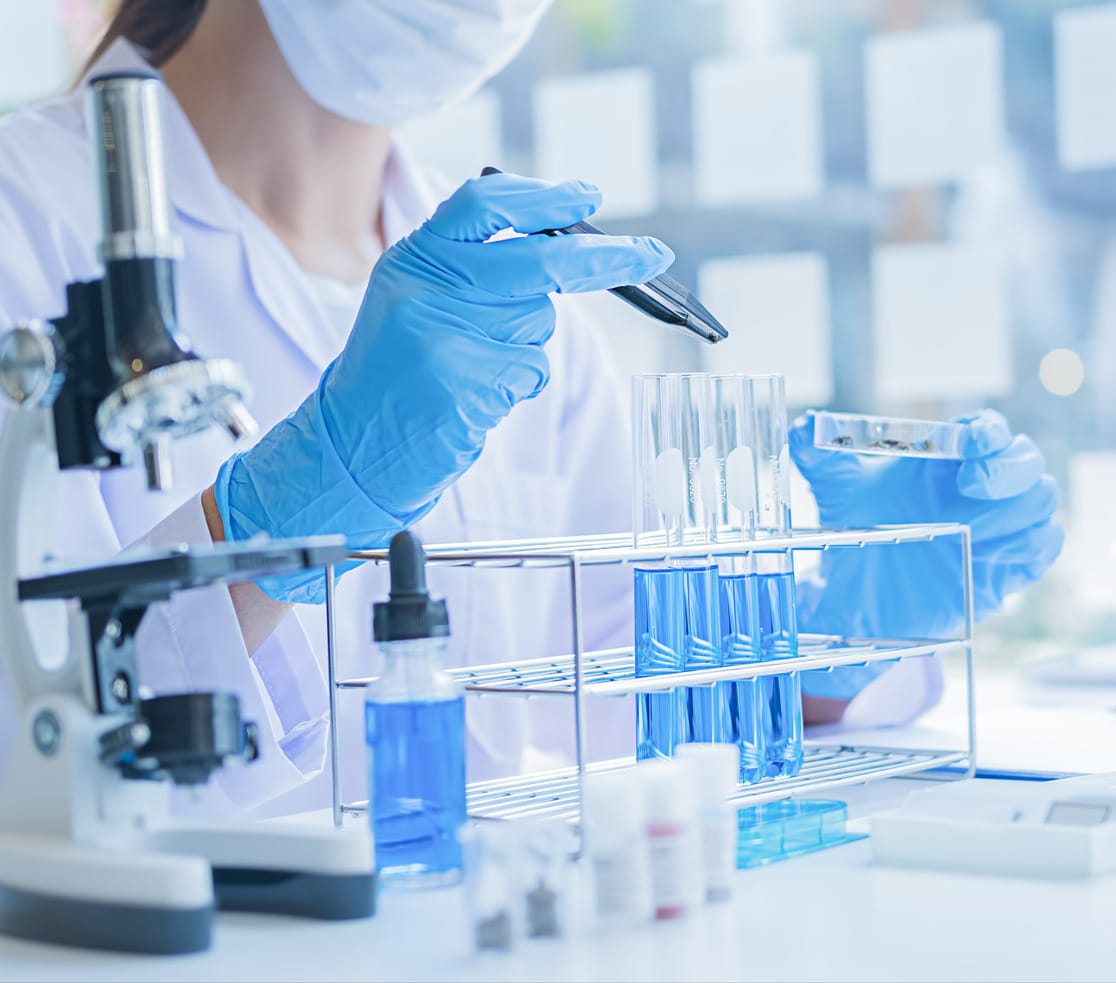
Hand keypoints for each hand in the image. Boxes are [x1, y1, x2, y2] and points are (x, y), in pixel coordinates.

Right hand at [214, 173, 672, 601]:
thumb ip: (473, 268)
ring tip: (475, 366)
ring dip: (527, 344)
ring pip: (538, 323)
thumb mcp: (416, 299)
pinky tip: (475, 394)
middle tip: (652, 255)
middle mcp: (424, 289)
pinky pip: (529, 371)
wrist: (353, 441)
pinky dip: (517, 383)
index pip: (482, 203)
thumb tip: (565, 244)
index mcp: (412, 258)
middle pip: (536, 261)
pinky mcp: (463, 385)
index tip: (589, 195)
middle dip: (603, 259)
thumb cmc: (397, 369)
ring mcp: (443, 338)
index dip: (543, 197)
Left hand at [788, 410, 1062, 700]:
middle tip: (972, 486)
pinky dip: (1030, 543)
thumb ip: (817, 452)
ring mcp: (996, 526)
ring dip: (1016, 509)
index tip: (970, 443)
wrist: (853, 592)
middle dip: (1008, 469)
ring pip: (1041, 501)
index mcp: (944, 459)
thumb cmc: (852, 527)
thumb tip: (807, 426)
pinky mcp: (1005, 566)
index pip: (986, 431)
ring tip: (972, 526)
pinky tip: (991, 551)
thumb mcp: (830, 487)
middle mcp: (977, 488)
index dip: (988, 432)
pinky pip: (1044, 545)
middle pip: (1026, 460)